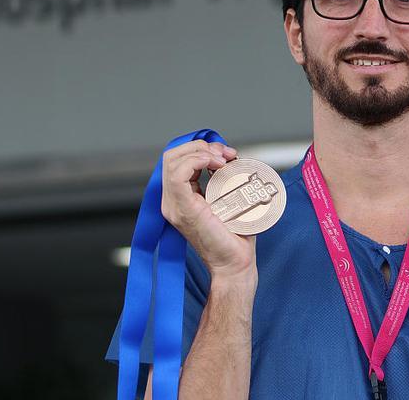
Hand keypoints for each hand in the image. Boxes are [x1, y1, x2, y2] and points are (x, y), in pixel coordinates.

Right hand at [160, 140, 256, 284]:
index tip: (228, 154)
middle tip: (226, 154)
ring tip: (223, 159)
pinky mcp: (182, 210)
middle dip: (201, 146)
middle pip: (172, 155)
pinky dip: (196, 161)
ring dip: (201, 151)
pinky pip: (177, 175)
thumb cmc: (236, 235)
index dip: (202, 148)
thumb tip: (231, 157)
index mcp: (180, 197)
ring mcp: (174, 206)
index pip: (177, 159)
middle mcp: (172, 201)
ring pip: (172, 160)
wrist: (235, 263)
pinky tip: (214, 163)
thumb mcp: (229, 200)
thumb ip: (224, 180)